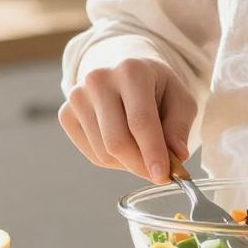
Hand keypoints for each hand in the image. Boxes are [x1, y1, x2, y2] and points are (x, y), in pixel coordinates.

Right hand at [58, 49, 196, 183]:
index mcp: (131, 70)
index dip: (152, 152)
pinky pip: (92, 155)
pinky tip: (124, 145)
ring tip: (143, 150)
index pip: (140, 121)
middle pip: (117, 141)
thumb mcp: (181, 100)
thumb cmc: (157, 89)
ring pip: (104, 153)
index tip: (164, 176)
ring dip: (129, 163)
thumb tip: (178, 156)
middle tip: (160, 175)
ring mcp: (77, 96)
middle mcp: (98, 79)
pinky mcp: (66, 114)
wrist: (125, 74)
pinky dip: (113, 161)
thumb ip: (179, 127)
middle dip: (141, 165)